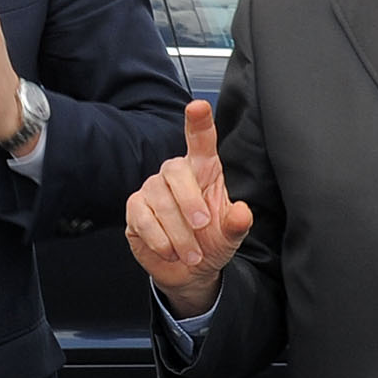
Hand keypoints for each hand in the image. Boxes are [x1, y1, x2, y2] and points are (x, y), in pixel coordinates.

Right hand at [124, 100, 252, 316]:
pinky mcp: (135, 208)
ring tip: (191, 253)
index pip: (200, 140)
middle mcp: (176, 174)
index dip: (198, 122)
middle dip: (190, 201)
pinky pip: (143, 218)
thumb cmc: (211, 242)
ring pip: (160, 200)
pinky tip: (170, 251)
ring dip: (178, 232)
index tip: (199, 106)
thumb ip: (237, 224)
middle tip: (202, 226)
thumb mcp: (230, 235)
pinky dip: (159, 239)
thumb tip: (242, 212)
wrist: (189, 270)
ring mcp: (152, 189)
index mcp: (203, 170)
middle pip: (176, 171)